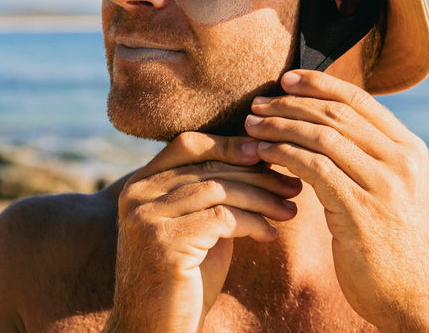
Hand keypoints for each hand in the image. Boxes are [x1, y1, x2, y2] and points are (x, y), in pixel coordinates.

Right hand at [108, 132, 301, 332]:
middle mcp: (137, 195)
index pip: (189, 144)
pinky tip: (270, 233)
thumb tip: (257, 157)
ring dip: (261, 198)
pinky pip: (222, 219)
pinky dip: (253, 223)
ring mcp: (147, 218)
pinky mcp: (165, 243)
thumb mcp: (196, 228)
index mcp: (140, 185)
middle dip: (256, 174)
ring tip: (289, 209)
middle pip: (208, 165)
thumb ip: (211, 194)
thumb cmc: (182, 283)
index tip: (268, 155)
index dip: (230, 145)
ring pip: (218, 189)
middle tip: (292, 184)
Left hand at [245, 70, 428, 330]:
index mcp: (409, 149)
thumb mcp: (392, 189)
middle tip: (258, 105)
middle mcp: (401, 161)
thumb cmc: (393, 242)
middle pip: (336, 114)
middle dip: (290, 105)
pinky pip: (314, 169)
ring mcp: (384, 186)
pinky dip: (284, 155)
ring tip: (252, 127)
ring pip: (322, 137)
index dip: (319, 84)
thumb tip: (327, 122)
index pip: (359, 100)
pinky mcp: (361, 212)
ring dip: (280, 128)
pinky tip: (264, 154)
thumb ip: (369, 156)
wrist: (416, 297)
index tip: (286, 79)